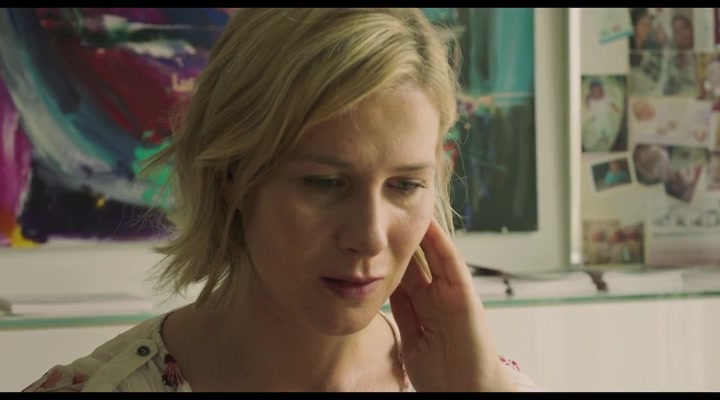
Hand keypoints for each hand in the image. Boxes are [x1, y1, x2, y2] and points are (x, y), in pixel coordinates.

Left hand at [389, 220, 514, 391]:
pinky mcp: (466, 296)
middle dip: (401, 237)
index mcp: (422, 307)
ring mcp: (451, 294)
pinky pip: (452, 265)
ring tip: (406, 207)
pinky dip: (442, 244)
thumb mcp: (411, 339)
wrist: (465, 392)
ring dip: (421, 232)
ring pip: (433, 255)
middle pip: (416, 259)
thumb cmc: (441, 375)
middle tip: (386, 212)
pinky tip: (429, 226)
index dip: (387, 254)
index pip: (402, 273)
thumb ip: (402, 313)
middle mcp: (437, 296)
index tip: (370, 237)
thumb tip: (382, 289)